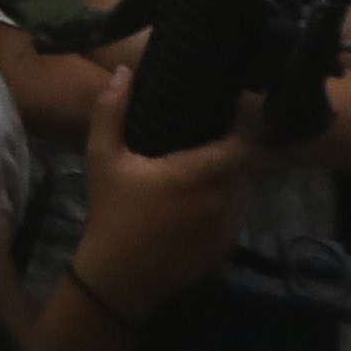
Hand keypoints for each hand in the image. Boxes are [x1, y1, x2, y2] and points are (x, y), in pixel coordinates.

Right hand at [70, 42, 259, 324]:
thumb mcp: (103, 158)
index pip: (241, 147)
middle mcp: (218, 202)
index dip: (247, 130)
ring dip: (233, 181)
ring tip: (214, 170)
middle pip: (244, 169)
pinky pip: (236, 219)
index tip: (242, 114)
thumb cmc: (111, 213)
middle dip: (235, 155)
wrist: (117, 279)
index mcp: (193, 175)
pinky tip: (204, 205)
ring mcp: (225, 229)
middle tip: (219, 140)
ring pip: (243, 194)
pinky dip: (228, 208)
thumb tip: (124, 71)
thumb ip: (111, 111)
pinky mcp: (225, 251)